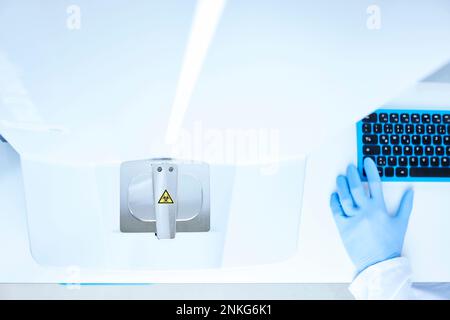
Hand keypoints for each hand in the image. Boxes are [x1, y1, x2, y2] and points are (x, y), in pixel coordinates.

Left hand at [330, 157, 413, 273]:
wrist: (379, 264)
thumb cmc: (389, 244)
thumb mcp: (401, 223)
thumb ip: (405, 205)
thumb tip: (410, 191)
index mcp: (380, 209)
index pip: (375, 183)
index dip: (370, 170)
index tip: (366, 161)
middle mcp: (366, 212)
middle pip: (357, 187)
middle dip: (353, 174)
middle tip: (350, 167)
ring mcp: (353, 219)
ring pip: (344, 196)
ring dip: (341, 184)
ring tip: (341, 177)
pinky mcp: (343, 227)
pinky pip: (336, 210)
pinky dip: (334, 200)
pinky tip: (334, 194)